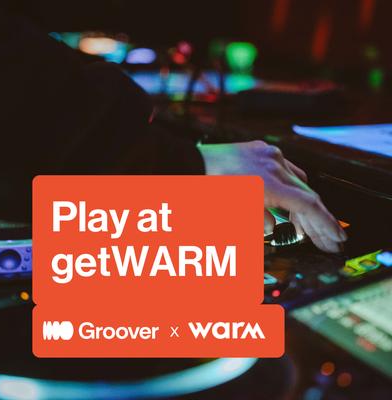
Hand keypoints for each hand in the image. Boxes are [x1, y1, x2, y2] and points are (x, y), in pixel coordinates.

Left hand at [198, 141, 346, 252]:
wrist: (190, 163)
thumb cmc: (207, 188)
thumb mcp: (233, 213)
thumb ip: (259, 222)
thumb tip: (272, 227)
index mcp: (269, 183)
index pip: (308, 205)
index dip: (325, 224)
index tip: (336, 238)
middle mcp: (274, 165)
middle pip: (307, 195)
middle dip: (317, 221)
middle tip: (327, 240)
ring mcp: (269, 154)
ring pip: (299, 182)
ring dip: (304, 206)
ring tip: (305, 227)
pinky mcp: (262, 149)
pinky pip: (286, 169)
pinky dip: (290, 187)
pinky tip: (289, 200)